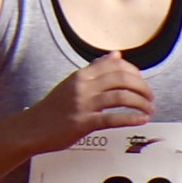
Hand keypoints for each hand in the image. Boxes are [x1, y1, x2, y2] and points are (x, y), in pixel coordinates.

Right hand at [22, 55, 153, 148]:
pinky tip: (141, 120)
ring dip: (141, 103)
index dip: (135, 72)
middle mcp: (83, 86)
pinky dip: (131, 118)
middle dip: (142, 87)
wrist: (31, 128)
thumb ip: (95, 69)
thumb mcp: (73, 82)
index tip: (142, 82)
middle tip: (151, 97)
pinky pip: (112, 118)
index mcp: (82, 75)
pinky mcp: (82, 123)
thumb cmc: (54, 107)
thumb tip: (116, 54)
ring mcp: (83, 104)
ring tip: (149, 109)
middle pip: (122, 79)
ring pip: (120, 97)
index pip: (116, 65)